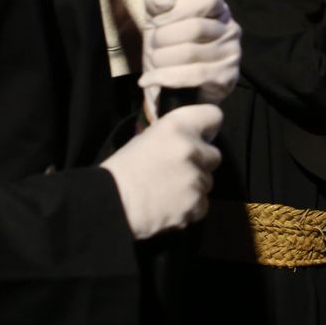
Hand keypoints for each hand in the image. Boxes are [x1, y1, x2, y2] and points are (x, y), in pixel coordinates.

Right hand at [100, 104, 222, 239]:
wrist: (111, 202)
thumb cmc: (124, 168)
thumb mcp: (148, 138)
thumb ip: (174, 136)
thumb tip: (191, 140)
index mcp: (177, 126)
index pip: (213, 116)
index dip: (208, 127)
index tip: (201, 136)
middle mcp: (192, 149)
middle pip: (215, 155)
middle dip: (201, 162)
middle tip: (179, 170)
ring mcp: (196, 178)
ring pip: (207, 182)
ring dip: (194, 186)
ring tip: (169, 192)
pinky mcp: (195, 203)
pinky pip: (202, 204)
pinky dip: (190, 208)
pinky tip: (170, 206)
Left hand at [137, 0, 240, 115]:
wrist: (170, 89)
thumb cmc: (168, 49)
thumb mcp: (157, 22)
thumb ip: (156, 4)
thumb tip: (165, 0)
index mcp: (218, 9)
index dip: (178, 9)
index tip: (157, 22)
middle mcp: (231, 30)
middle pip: (195, 28)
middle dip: (164, 39)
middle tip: (153, 47)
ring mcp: (232, 55)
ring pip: (191, 52)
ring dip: (162, 60)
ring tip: (154, 63)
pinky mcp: (227, 78)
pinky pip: (194, 75)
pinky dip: (166, 77)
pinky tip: (151, 79)